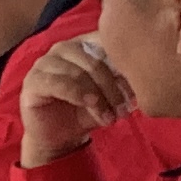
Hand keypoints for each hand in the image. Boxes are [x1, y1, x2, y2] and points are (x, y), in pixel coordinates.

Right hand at [13, 33, 132, 167]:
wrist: (59, 138)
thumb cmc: (85, 112)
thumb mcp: (111, 95)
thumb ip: (124, 81)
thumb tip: (148, 75)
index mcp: (84, 44)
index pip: (107, 42)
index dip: (125, 65)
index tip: (139, 90)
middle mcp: (63, 49)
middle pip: (94, 60)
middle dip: (112, 87)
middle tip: (124, 110)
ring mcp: (44, 63)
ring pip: (77, 72)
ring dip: (97, 96)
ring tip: (109, 117)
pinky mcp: (32, 81)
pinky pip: (57, 83)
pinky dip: (78, 95)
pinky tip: (90, 106)